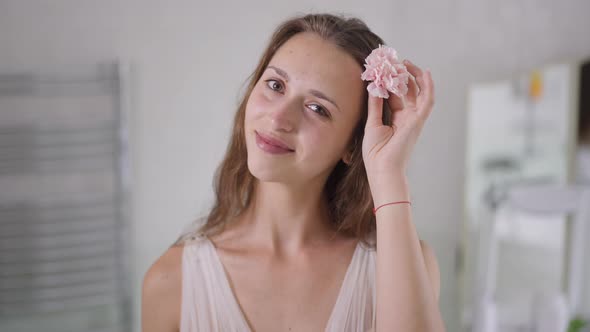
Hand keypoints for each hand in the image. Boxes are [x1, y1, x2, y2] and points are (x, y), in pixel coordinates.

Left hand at [362, 60, 434, 181]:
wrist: (382, 168)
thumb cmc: (375, 153)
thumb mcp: (372, 124)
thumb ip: (375, 105)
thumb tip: (374, 87)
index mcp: (397, 120)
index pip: (395, 96)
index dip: (390, 82)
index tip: (382, 70)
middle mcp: (407, 118)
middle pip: (408, 92)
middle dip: (402, 76)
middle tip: (395, 63)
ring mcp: (414, 119)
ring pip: (419, 93)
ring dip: (414, 77)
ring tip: (406, 63)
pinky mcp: (418, 121)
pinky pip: (427, 100)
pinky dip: (428, 86)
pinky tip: (425, 73)